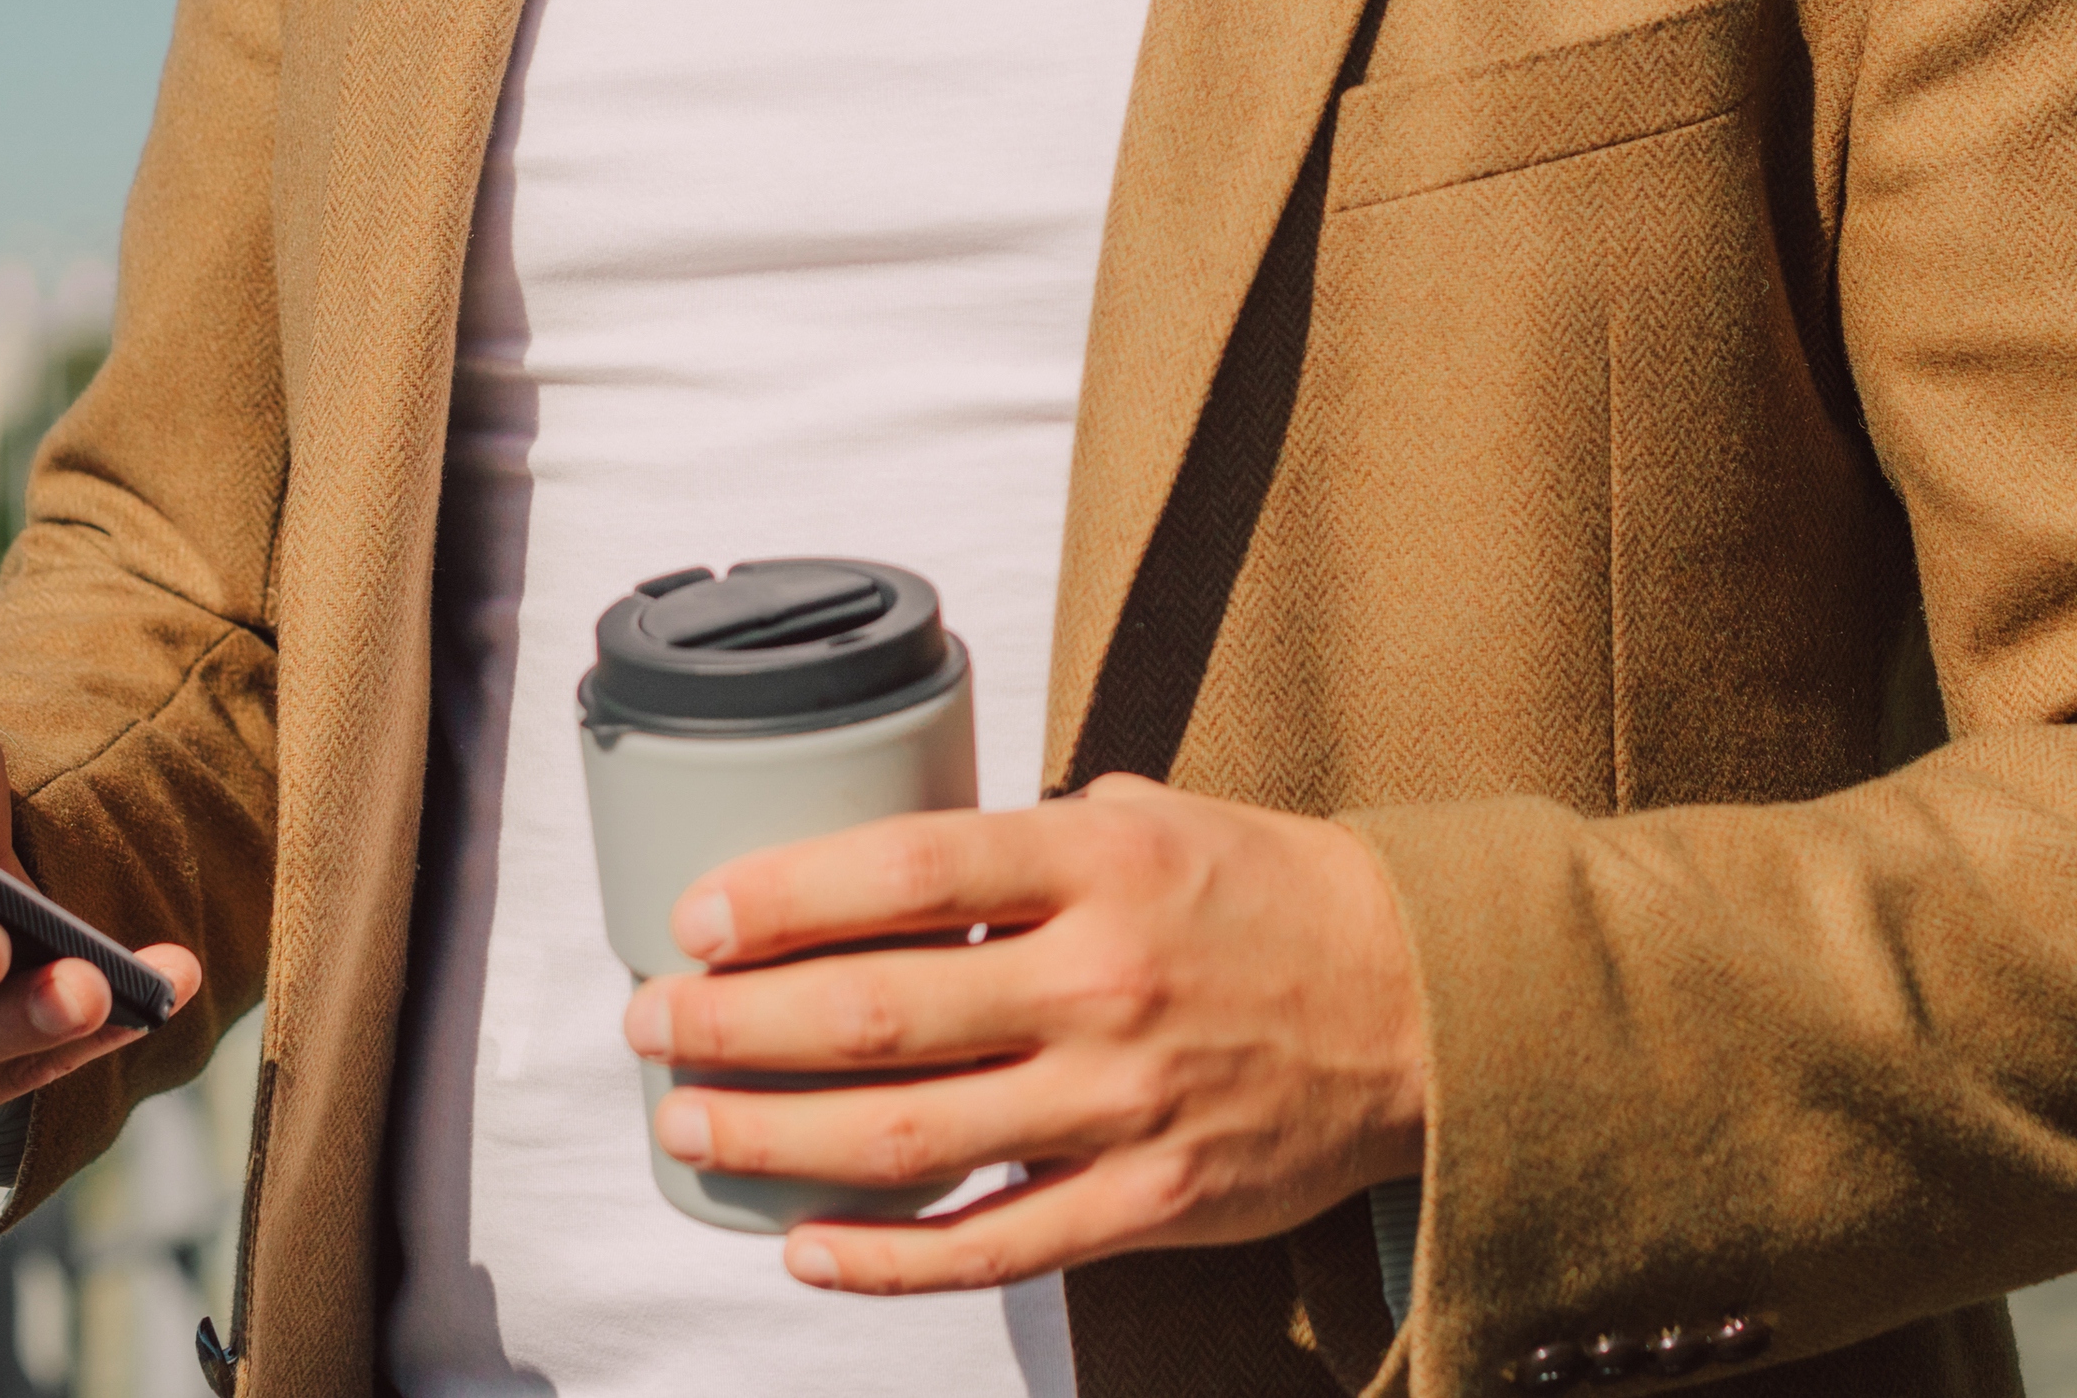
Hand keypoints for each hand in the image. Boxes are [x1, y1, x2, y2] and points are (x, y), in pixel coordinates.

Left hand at [618, 774, 1424, 1293]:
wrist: (1421, 999)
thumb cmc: (1266, 895)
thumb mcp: (1151, 817)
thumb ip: (1025, 847)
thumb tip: (887, 862)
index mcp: (1101, 864)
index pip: (910, 874)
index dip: (786, 895)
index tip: (696, 917)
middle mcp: (1103, 982)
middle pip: (881, 1012)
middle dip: (739, 1024)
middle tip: (655, 1023)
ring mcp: (1124, 1102)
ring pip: (913, 1138)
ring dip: (777, 1138)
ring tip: (688, 1125)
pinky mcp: (1150, 1198)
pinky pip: (994, 1246)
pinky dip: (888, 1258)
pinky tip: (806, 1249)